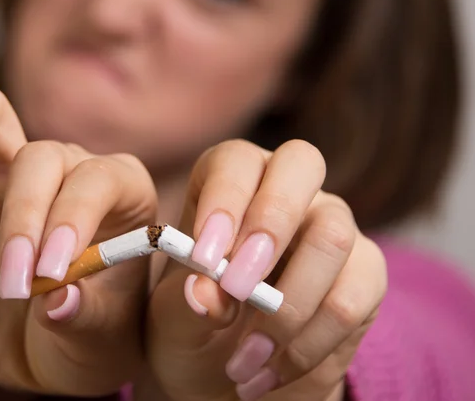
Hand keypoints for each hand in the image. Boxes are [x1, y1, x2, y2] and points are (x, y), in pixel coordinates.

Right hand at [0, 85, 157, 395]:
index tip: (49, 273)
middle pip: (44, 156)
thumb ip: (84, 318)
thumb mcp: (98, 339)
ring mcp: (17, 165)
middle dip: (23, 217)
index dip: (71, 219)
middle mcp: (73, 166)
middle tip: (14, 283)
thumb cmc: (86, 332)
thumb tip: (57, 300)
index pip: (98, 180)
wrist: (46, 343)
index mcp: (124, 191)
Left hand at [144, 139, 386, 400]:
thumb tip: (206, 292)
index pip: (236, 161)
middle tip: (238, 288)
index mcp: (230, 182)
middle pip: (301, 164)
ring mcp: (331, 225)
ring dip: (287, 306)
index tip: (205, 259)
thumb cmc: (194, 329)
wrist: (228, 377)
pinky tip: (272, 371)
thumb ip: (187, 301)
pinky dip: (309, 345)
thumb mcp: (175, 319)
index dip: (224, 200)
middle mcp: (286, 190)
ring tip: (243, 359)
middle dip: (270, 223)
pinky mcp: (364, 274)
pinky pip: (351, 299)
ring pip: (332, 235)